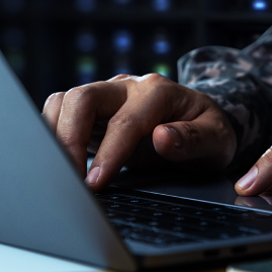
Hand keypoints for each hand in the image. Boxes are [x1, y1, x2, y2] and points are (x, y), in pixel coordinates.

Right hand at [42, 74, 236, 190]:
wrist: (203, 125)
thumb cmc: (210, 133)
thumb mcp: (218, 140)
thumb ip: (194, 139)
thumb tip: (162, 137)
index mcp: (160, 92)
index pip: (126, 121)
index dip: (109, 154)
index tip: (96, 183)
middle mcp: (130, 87)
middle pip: (84, 98)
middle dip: (69, 137)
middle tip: (69, 178)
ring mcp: (109, 96)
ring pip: (66, 101)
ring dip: (56, 134)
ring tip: (60, 173)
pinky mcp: (96, 111)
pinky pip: (63, 113)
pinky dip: (53, 133)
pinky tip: (59, 161)